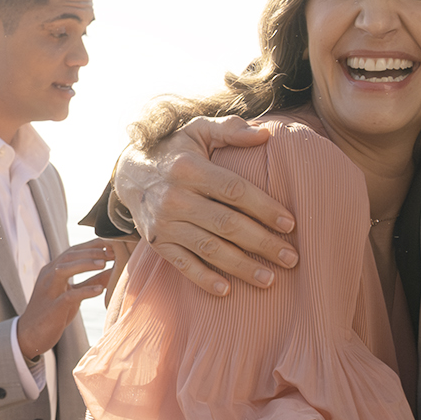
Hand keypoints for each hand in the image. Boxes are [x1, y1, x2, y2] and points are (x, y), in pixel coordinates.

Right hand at [16, 239, 124, 360]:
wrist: (30, 334)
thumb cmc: (53, 313)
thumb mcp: (73, 294)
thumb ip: (90, 282)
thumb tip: (113, 271)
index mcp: (52, 271)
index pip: (72, 251)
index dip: (91, 245)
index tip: (110, 243)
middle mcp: (48, 276)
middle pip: (68, 256)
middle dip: (90, 251)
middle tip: (111, 251)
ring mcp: (48, 291)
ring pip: (64, 270)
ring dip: (84, 264)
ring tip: (104, 263)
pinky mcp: (53, 307)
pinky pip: (68, 296)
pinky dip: (85, 291)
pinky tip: (99, 290)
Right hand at [137, 117, 295, 296]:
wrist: (130, 172)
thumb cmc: (176, 150)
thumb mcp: (199, 130)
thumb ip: (232, 129)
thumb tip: (267, 134)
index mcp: (189, 169)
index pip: (235, 191)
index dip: (265, 209)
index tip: (290, 224)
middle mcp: (174, 198)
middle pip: (227, 224)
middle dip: (262, 243)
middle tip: (290, 257)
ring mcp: (164, 223)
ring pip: (209, 248)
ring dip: (241, 266)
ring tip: (269, 279)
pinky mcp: (157, 243)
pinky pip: (182, 264)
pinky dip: (204, 279)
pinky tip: (227, 290)